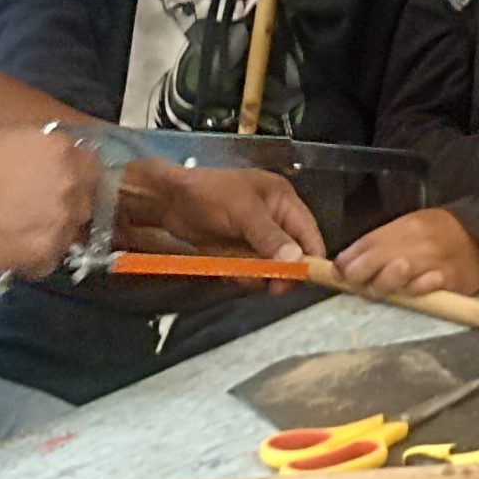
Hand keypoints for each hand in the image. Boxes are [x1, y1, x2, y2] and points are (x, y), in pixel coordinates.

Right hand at [0, 127, 97, 279]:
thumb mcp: (11, 140)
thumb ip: (41, 151)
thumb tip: (49, 162)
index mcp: (60, 150)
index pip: (89, 163)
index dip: (75, 173)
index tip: (58, 181)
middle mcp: (70, 183)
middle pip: (83, 196)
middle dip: (66, 201)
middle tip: (37, 207)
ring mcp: (63, 220)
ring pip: (71, 228)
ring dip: (55, 229)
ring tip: (23, 230)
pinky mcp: (50, 251)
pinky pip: (52, 255)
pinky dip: (38, 255)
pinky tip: (15, 247)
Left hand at [122, 160, 324, 261]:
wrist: (168, 201)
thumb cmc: (207, 194)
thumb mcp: (242, 212)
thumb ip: (270, 236)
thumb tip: (296, 260)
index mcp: (282, 200)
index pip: (309, 233)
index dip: (310, 257)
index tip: (302, 279)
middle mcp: (274, 218)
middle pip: (292, 254)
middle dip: (278, 270)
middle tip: (268, 284)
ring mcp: (255, 235)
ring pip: (270, 266)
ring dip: (255, 273)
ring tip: (236, 268)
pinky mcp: (239, 248)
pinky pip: (250, 269)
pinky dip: (240, 273)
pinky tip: (226, 268)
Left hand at [332, 209, 478, 298]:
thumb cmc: (441, 235)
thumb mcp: (412, 227)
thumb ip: (383, 242)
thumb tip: (348, 262)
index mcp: (407, 225)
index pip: (370, 241)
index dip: (349, 259)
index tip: (336, 272)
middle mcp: (419, 241)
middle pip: (378, 259)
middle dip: (358, 274)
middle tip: (353, 284)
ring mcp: (435, 260)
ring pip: (397, 274)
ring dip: (381, 286)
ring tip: (378, 291)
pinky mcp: (451, 279)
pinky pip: (425, 287)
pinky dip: (414, 291)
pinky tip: (411, 291)